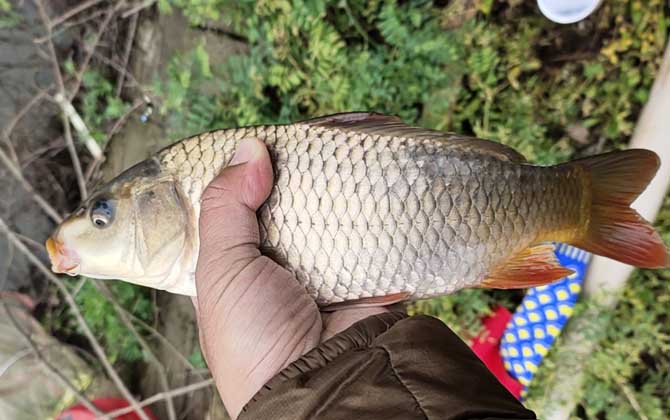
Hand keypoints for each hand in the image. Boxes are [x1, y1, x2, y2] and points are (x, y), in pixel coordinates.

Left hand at [193, 138, 390, 418]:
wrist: (322, 384)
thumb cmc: (255, 338)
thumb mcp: (221, 271)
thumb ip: (225, 207)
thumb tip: (250, 149)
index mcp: (241, 260)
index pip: (245, 201)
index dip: (254, 170)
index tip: (270, 137)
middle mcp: (284, 259)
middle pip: (294, 198)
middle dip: (306, 167)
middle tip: (321, 133)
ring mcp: (327, 262)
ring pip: (334, 206)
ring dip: (344, 178)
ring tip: (357, 136)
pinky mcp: (366, 268)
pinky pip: (371, 225)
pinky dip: (377, 200)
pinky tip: (382, 167)